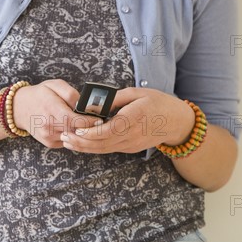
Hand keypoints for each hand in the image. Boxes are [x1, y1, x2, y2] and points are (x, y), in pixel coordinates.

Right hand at [12, 79, 101, 148]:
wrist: (19, 108)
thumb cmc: (40, 94)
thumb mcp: (54, 85)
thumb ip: (70, 93)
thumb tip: (84, 105)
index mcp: (50, 108)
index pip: (74, 120)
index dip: (88, 122)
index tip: (98, 119)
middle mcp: (48, 125)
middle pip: (75, 131)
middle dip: (88, 128)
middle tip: (97, 122)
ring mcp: (48, 136)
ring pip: (73, 138)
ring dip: (82, 133)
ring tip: (86, 124)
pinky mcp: (49, 143)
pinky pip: (67, 141)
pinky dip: (73, 136)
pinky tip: (73, 128)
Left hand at [59, 87, 194, 154]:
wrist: (176, 122)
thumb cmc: (158, 103)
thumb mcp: (139, 92)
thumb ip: (117, 97)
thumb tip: (97, 102)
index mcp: (135, 118)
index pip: (110, 129)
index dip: (92, 131)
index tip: (77, 127)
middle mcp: (133, 135)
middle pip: (103, 143)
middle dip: (81, 142)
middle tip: (64, 136)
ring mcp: (132, 144)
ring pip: (104, 149)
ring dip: (85, 147)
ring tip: (68, 142)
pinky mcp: (130, 148)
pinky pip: (109, 149)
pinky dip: (94, 147)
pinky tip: (82, 143)